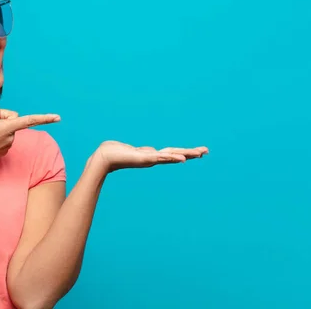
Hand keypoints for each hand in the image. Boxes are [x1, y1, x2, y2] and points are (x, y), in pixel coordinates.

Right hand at [0, 104, 59, 177]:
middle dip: (0, 116)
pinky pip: (3, 136)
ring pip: (7, 127)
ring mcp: (8, 145)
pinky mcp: (4, 151)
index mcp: (6, 128)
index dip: (44, 118)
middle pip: (12, 118)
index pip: (29, 120)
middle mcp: (11, 137)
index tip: (58, 117)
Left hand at [90, 141, 208, 173]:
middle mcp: (153, 159)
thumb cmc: (117, 153)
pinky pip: (161, 158)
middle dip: (191, 153)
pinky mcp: (144, 159)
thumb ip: (144, 153)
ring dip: (185, 155)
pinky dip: (171, 159)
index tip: (199, 152)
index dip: (186, 153)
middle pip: (176, 155)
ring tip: (198, 153)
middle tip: (206, 151)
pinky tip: (181, 159)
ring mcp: (150, 159)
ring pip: (171, 156)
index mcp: (153, 156)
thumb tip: (150, 152)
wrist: (104, 158)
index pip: (173, 153)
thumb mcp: (136, 152)